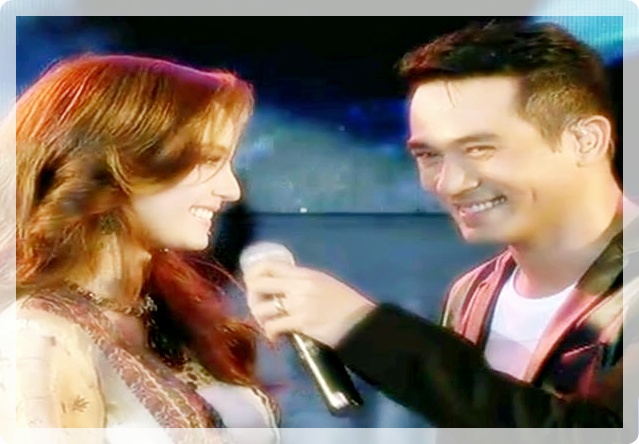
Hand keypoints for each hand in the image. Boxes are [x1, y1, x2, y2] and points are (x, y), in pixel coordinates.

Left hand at [243, 260, 376, 347]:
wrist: (360, 322)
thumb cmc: (344, 302)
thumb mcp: (323, 283)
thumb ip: (301, 282)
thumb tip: (280, 286)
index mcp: (303, 273)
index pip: (268, 265)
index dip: (253, 273)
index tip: (252, 284)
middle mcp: (298, 285)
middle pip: (258, 284)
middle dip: (252, 297)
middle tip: (258, 307)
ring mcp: (298, 304)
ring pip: (262, 308)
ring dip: (260, 318)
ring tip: (268, 323)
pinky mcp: (301, 323)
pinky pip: (273, 327)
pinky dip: (270, 333)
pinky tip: (275, 336)